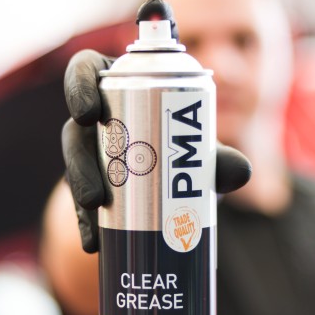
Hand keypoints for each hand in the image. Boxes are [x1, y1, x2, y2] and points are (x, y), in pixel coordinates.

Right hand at [62, 50, 251, 252]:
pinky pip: (78, 203)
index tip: (89, 111)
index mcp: (118, 87)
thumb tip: (241, 171)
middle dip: (79, 153)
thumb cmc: (182, 151)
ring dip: (81, 184)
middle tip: (95, 165)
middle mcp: (95, 118)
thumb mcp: (199, 152)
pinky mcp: (84, 186)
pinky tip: (94, 243)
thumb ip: (219, 159)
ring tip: (95, 205)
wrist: (170, 190)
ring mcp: (86, 152)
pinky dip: (86, 223)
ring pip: (74, 163)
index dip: (79, 85)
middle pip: (73, 125)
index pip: (85, 70)